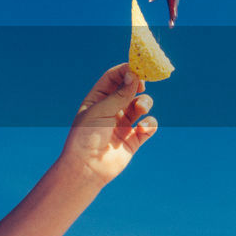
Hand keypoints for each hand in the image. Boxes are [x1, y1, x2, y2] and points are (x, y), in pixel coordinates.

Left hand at [59, 63, 157, 184]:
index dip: (126, 70)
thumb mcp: (101, 111)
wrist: (86, 169)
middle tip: (143, 84)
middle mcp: (111, 109)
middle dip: (139, 84)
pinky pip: (148, 126)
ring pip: (142, 105)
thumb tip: (135, 75)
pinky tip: (141, 128)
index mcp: (98, 99)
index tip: (138, 66)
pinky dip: (149, 124)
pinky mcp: (133, 139)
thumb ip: (120, 94)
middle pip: (130, 89)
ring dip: (145, 103)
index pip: (113, 77)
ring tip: (140, 109)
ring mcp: (123, 124)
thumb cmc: (87, 137)